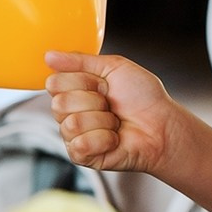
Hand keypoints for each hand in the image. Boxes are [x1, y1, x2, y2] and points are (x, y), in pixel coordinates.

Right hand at [44, 51, 181, 174]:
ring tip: (115, 122)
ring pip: (72, 123)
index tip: (104, 84)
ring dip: (102, 120)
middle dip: (94, 100)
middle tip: (111, 104)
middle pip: (59, 103)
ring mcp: (74, 135)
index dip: (83, 81)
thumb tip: (48, 55)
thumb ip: (80, 60)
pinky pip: (80, 144)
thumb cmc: (143, 97)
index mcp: (74, 89)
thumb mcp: (114, 67)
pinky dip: (104, 139)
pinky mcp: (82, 155)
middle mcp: (70, 112)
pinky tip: (114, 138)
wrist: (162, 125)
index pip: (55, 82)